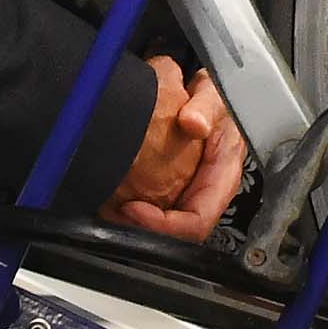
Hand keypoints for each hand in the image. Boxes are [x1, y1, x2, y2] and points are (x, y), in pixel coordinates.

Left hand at [107, 58, 247, 241]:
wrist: (209, 96)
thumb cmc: (216, 101)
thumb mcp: (216, 97)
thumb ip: (207, 106)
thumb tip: (195, 123)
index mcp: (221, 181)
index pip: (197, 221)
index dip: (164, 224)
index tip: (132, 208)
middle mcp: (204, 193)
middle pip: (177, 232)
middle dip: (143, 229)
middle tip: (112, 213)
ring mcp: (188, 193)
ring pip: (163, 223)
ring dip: (133, 223)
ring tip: (106, 209)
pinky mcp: (173, 189)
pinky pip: (154, 207)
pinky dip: (131, 207)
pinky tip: (111, 196)